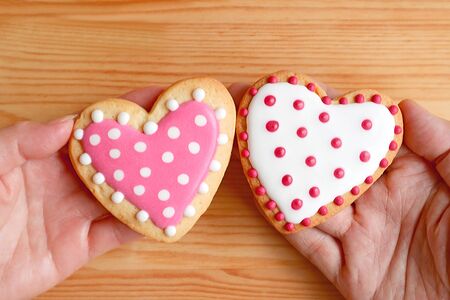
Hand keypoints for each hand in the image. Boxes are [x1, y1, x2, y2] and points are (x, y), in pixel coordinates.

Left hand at [0, 87, 166, 298]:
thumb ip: (22, 140)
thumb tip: (69, 123)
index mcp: (49, 156)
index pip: (97, 127)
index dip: (126, 111)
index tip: (158, 98)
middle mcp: (70, 182)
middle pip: (119, 159)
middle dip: (151, 145)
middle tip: (185, 132)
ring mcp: (78, 213)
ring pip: (126, 195)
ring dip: (155, 184)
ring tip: (186, 170)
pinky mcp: (82, 246)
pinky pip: (119, 233)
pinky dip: (144, 224)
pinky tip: (167, 214)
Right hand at [231, 83, 449, 298]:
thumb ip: (443, 146)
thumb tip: (404, 106)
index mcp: (409, 176)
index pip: (357, 135)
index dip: (327, 110)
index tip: (297, 88)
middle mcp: (377, 201)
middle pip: (324, 164)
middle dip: (289, 136)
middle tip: (254, 111)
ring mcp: (360, 235)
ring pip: (310, 200)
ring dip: (278, 174)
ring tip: (247, 145)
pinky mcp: (349, 271)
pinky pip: (310, 243)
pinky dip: (286, 221)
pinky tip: (265, 196)